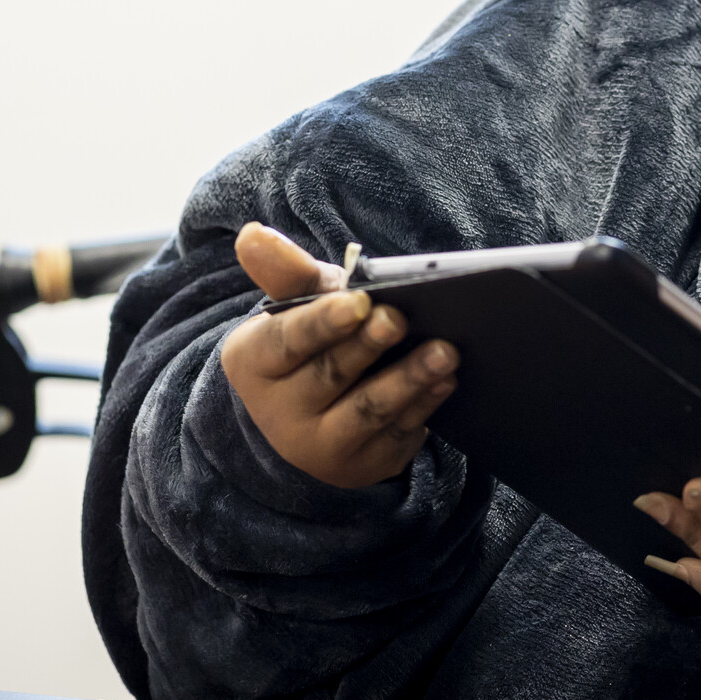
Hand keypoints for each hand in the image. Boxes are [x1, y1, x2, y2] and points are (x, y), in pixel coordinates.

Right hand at [219, 222, 459, 487]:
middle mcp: (279, 412)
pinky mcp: (363, 464)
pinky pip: (397, 433)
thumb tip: (253, 235)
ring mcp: (321, 445)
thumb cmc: (311, 344)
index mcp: (254, 363)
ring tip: (444, 352)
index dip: (322, 322)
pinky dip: (424, 405)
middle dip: (368, 346)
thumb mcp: (297, 308)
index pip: (285, 341)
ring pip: (368, 410)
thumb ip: (286, 272)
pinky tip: (447, 382)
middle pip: (330, 374)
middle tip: (400, 319)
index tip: (358, 302)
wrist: (314, 417)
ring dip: (409, 380)